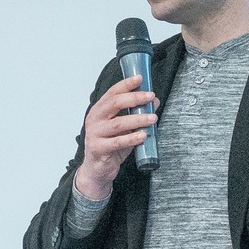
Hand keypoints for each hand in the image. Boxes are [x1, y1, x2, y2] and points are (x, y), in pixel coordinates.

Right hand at [72, 73, 157, 202]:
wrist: (97, 169)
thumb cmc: (111, 145)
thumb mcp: (124, 127)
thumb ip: (136, 114)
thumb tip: (154, 101)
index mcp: (99, 110)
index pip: (112, 92)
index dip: (126, 84)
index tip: (140, 79)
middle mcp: (94, 119)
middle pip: (114, 103)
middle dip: (134, 98)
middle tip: (150, 97)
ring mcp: (95, 134)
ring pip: (118, 123)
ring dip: (137, 119)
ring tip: (153, 118)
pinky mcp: (98, 149)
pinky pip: (118, 142)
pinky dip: (132, 138)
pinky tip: (143, 135)